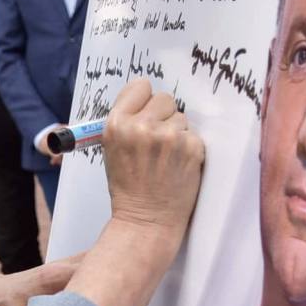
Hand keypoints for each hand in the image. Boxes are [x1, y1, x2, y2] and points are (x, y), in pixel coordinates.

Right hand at [103, 79, 203, 239]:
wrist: (146, 220)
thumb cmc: (128, 187)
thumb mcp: (111, 150)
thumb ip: (126, 122)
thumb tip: (146, 101)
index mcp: (117, 124)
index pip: (140, 86)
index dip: (145, 101)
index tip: (146, 115)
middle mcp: (141, 126)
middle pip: (165, 98)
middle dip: (163, 116)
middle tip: (158, 141)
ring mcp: (168, 136)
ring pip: (181, 117)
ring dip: (177, 133)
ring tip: (167, 158)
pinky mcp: (191, 148)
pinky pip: (194, 135)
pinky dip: (189, 149)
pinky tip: (179, 166)